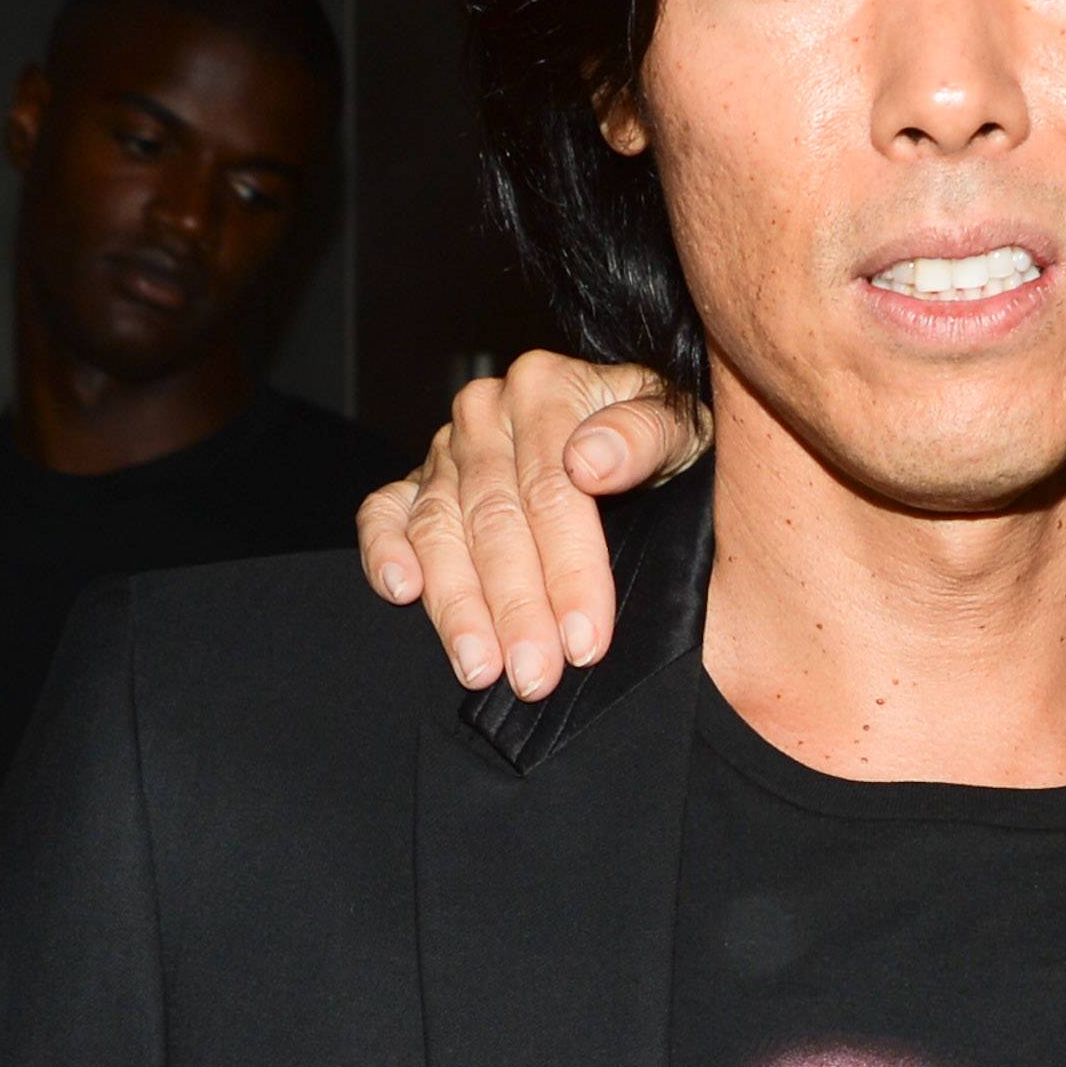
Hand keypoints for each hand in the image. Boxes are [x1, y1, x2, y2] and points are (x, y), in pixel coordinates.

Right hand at [353, 352, 706, 698]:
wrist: (636, 431)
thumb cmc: (660, 439)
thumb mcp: (681, 425)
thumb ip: (646, 434)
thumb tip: (592, 462)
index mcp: (546, 391)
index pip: (552, 492)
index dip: (569, 572)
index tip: (584, 640)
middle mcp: (487, 415)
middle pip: (495, 521)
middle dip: (515, 608)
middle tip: (533, 675)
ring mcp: (446, 450)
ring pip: (440, 529)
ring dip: (456, 605)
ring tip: (479, 667)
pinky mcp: (417, 483)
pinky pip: (384, 513)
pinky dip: (384, 550)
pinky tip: (400, 592)